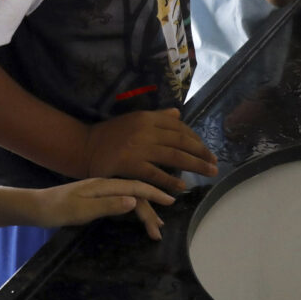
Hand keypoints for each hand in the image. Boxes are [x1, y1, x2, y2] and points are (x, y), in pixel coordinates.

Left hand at [32, 178, 173, 232]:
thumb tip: (135, 200)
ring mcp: (100, 190)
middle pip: (135, 193)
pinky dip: (132, 208)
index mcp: (103, 184)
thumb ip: (108, 205)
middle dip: (151, 209)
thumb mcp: (82, 210)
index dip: (154, 193)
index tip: (171, 201)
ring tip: (155, 225)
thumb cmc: (56, 209)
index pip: (135, 186)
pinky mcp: (96, 197)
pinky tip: (137, 213)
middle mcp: (104, 184)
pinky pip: (120, 199)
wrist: (35, 207)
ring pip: (128, 197)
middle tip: (160, 229)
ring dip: (143, 210)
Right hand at [82, 108, 216, 193]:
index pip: (179, 127)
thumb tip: (178, 114)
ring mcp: (139, 147)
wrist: (85, 147)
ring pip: (174, 156)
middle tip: (215, 164)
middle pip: (181, 141)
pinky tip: (182, 186)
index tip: (207, 150)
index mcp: (147, 117)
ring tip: (209, 173)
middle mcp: (146, 130)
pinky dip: (171, 180)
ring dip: (195, 165)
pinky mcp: (132, 164)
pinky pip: (157, 173)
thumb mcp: (134, 120)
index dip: (197, 139)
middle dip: (202, 153)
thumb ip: (157, 118)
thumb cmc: (110, 135)